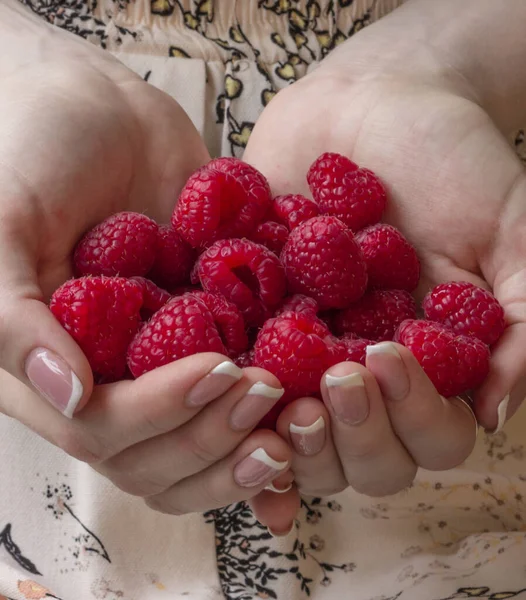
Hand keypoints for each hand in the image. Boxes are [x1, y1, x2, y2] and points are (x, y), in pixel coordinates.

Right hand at [0, 5, 297, 514]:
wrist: (99, 107)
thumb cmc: (33, 150)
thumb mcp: (4, 221)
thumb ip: (13, 316)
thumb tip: (69, 396)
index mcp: (54, 365)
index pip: (102, 431)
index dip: (159, 417)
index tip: (215, 371)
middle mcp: (110, 374)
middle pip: (158, 453)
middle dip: (215, 435)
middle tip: (269, 392)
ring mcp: (163, 355)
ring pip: (203, 437)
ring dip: (251, 439)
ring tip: (303, 418)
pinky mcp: (211, 329)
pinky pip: (244, 382)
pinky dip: (281, 407)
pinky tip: (319, 409)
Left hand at [244, 15, 525, 529]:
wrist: (371, 100)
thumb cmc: (451, 159)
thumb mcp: (510, 231)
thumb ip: (520, 322)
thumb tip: (494, 415)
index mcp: (427, 365)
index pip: (428, 437)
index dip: (410, 420)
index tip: (384, 359)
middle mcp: (363, 373)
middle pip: (360, 457)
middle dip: (348, 435)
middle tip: (333, 382)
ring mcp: (303, 356)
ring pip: (293, 438)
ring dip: (283, 435)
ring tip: (267, 390)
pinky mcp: (249, 324)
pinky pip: (232, 379)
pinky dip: (218, 401)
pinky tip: (208, 392)